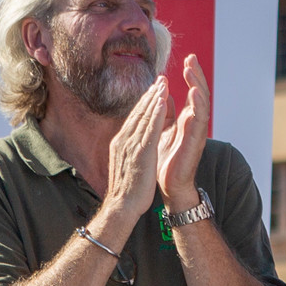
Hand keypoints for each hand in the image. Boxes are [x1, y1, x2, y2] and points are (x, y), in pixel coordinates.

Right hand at [104, 77, 166, 224]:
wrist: (121, 207)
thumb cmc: (128, 188)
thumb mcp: (128, 161)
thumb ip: (131, 147)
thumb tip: (134, 137)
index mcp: (122, 142)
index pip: (134, 117)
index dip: (145, 101)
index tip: (154, 88)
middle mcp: (124, 140)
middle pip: (139, 112)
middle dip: (150, 94)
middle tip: (161, 79)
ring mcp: (131, 146)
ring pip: (144, 117)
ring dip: (155, 99)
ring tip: (164, 83)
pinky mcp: (141, 153)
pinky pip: (150, 130)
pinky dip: (156, 114)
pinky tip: (163, 102)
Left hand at [158, 54, 208, 209]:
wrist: (168, 184)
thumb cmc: (166, 159)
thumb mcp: (164, 130)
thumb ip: (166, 113)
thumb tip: (164, 94)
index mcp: (188, 119)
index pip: (193, 91)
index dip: (191, 76)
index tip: (187, 59)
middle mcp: (195, 123)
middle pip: (199, 93)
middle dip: (196, 76)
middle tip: (191, 59)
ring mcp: (197, 132)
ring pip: (202, 104)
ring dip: (198, 86)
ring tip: (192, 71)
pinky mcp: (195, 142)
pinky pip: (199, 121)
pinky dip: (197, 106)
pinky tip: (194, 94)